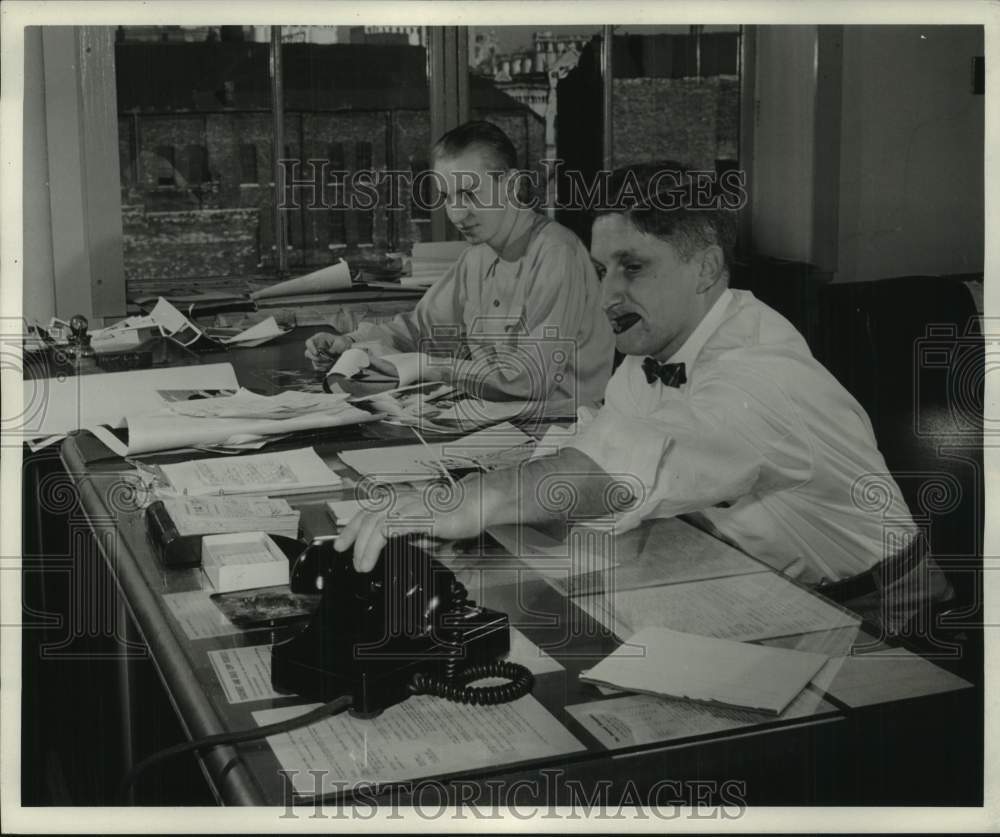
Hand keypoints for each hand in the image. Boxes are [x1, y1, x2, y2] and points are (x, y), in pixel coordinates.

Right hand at [304, 332, 351, 370]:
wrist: (346, 348)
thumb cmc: (342, 342)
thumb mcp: (340, 342)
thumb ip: (334, 348)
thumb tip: (330, 353)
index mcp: (319, 339)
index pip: (309, 342)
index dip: (311, 348)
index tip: (317, 353)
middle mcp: (316, 347)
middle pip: (308, 353)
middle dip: (317, 358)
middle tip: (327, 359)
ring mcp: (316, 355)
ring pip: (314, 362)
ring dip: (324, 364)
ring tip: (333, 361)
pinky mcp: (319, 362)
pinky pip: (317, 367)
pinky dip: (323, 368)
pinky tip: (330, 365)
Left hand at [334, 481, 484, 571]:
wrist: (477, 504)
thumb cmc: (456, 514)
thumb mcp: (427, 531)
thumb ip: (411, 538)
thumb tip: (396, 551)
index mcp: (401, 503)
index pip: (368, 513)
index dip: (351, 529)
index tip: (342, 545)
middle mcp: (403, 501)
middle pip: (367, 517)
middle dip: (352, 538)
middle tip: (348, 558)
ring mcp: (411, 507)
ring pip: (377, 522)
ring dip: (365, 545)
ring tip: (362, 564)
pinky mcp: (421, 515)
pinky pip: (394, 525)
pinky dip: (381, 538)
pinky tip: (376, 551)